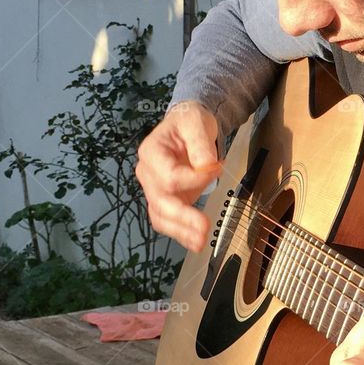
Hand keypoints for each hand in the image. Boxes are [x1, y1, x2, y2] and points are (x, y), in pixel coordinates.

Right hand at [136, 100, 223, 250]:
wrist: (187, 127)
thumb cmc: (189, 122)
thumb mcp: (196, 123)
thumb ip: (200, 143)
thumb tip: (207, 166)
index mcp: (151, 152)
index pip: (169, 176)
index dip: (193, 179)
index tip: (216, 170)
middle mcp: (147, 174)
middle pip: (160, 201)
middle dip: (182, 216)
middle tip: (204, 226)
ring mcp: (154, 189)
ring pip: (161, 216)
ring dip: (180, 231)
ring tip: (200, 242)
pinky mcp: (166, 200)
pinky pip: (167, 221)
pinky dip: (180, 233)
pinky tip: (195, 242)